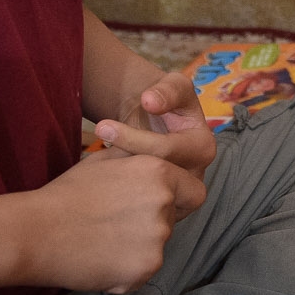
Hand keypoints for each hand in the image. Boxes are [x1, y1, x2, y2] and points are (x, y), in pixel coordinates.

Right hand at [19, 149, 203, 293]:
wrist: (36, 232)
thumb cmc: (67, 193)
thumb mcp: (106, 161)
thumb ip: (139, 160)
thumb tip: (156, 160)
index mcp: (159, 173)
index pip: (194, 192)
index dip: (179, 200)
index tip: (161, 206)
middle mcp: (164, 204)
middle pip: (173, 220)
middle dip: (153, 222)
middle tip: (117, 224)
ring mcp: (156, 239)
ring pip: (157, 246)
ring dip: (138, 246)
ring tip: (102, 241)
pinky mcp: (145, 269)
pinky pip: (143, 270)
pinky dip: (126, 269)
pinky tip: (98, 259)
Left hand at [97, 68, 215, 198]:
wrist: (157, 122)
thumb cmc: (165, 101)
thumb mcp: (173, 85)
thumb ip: (166, 90)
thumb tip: (150, 102)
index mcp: (203, 147)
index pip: (164, 149)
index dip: (131, 137)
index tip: (101, 125)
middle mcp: (196, 175)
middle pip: (154, 175)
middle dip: (121, 160)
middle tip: (91, 150)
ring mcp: (181, 196)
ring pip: (145, 194)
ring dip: (118, 180)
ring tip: (95, 165)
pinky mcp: (164, 209)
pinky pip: (140, 207)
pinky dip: (119, 194)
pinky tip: (104, 179)